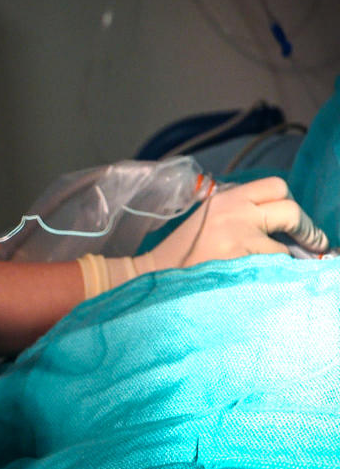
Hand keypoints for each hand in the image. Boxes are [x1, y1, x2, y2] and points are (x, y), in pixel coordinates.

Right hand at [140, 176, 327, 270]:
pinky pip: (272, 271)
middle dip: (306, 229)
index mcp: (226, 198)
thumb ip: (240, 212)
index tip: (293, 220)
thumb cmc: (183, 252)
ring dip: (280, 262)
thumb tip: (279, 221)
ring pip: (284, 249)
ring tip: (262, 271)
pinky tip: (253, 281)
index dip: (289, 203)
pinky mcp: (242, 265)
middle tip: (312, 244)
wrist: (157, 275)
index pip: (275, 186)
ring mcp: (240, 240)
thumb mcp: (209, 217)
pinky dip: (270, 277)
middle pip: (291, 210)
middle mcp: (236, 213)